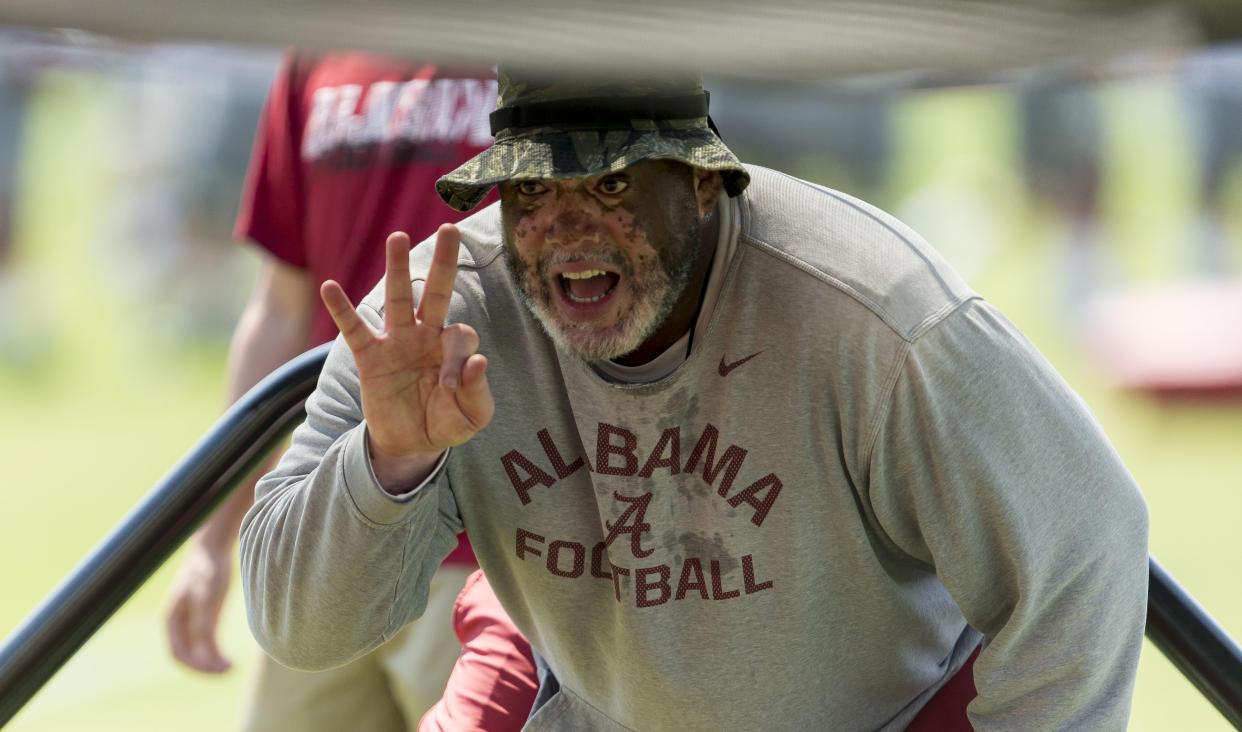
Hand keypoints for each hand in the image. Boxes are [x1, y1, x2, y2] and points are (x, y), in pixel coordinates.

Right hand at [165, 540, 232, 672]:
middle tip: (228, 670)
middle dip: (204, 668)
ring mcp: (190, 621)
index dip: (196, 665)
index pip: (178, 653)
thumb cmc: (208, 569)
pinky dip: (215, 654)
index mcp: (172, 619)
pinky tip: (229, 658)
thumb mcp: (207, 593)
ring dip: (210, 663)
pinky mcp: (204, 617)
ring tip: (231, 667)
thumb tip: (203, 644)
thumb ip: (203, 618)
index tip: (217, 668)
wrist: (213, 549)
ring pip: (196, 652)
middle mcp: (178, 623)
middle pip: (186, 657)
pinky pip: (205, 644)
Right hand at [321, 226, 492, 490]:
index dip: (457, 359)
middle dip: (444, 261)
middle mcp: (426, 335)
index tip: (449, 387)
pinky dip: (341, 309)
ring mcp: (397, 342)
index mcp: (453, 347)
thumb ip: (479, 391)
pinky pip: (354, 329)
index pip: (460, 336)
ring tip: (398, 237)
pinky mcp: (370, 358)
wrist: (411, 445)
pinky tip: (329, 286)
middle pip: (436, 291)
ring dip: (398, 268)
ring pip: (398, 298)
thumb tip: (479, 361)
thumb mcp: (472, 416)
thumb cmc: (446, 423)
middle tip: (450, 228)